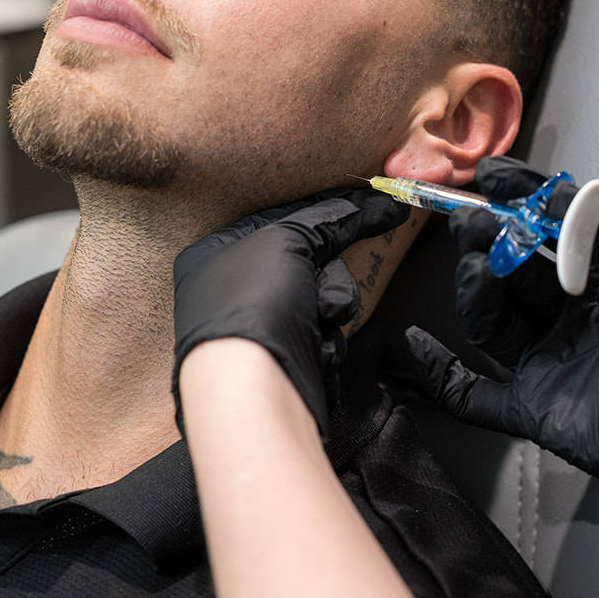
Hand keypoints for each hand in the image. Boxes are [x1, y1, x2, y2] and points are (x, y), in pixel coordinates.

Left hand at [174, 189, 408, 436]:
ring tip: (313, 326)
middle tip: (319, 295)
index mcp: (216, 252)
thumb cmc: (253, 308)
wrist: (257, 391)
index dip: (334, 213)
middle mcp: (232, 289)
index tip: (382, 207)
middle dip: (327, 280)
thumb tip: (369, 206)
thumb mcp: (287, 241)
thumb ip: (326, 219)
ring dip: (329, 311)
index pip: (287, 219)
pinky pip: (324, 337)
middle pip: (311, 262)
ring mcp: (258, 329)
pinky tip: (311, 354)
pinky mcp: (284, 362)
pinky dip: (325, 344)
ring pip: (323, 301)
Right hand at [405, 156, 598, 543]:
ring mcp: (554, 363)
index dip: (523, 203)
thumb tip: (564, 206)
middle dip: (492, 240)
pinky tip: (418, 343)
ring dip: (478, 285)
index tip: (493, 176)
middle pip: (514, 274)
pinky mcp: (539, 410)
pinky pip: (478, 395)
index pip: (553, 233)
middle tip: (477, 219)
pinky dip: (443, 374)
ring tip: (480, 259)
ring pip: (494, 320)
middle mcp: (574, 318)